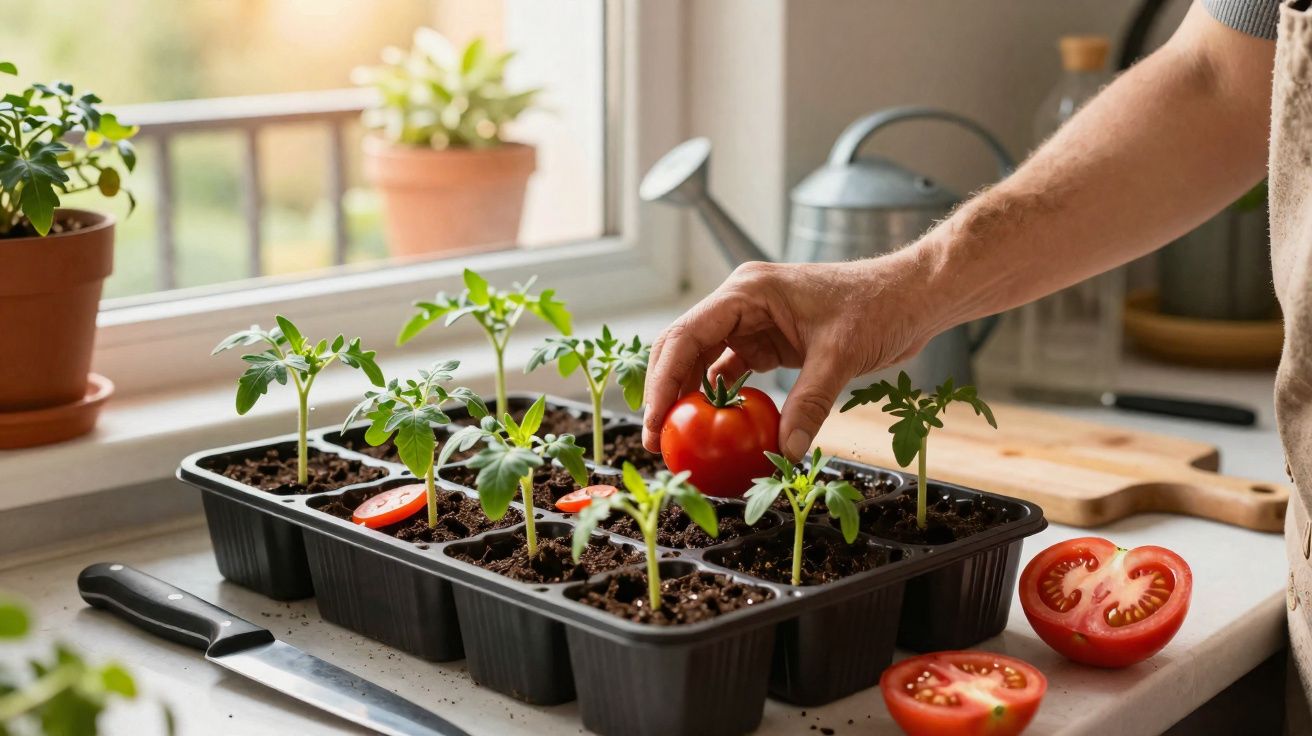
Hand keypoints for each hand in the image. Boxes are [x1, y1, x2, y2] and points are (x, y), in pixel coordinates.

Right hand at [643, 255, 941, 459]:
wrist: (912, 295)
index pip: (686, 336)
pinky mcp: (769, 341)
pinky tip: (717, 429)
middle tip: (657, 441)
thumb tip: (784, 452)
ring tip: (679, 441)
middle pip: (683, 348)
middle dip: (667, 393)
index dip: (664, 381)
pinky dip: (722, 400)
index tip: (655, 423)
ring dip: (690, 398)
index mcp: (747, 291)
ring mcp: (753, 322)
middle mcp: (741, 303)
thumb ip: (809, 404)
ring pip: (703, 361)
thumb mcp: (840, 357)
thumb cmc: (879, 307)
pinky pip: (732, 372)